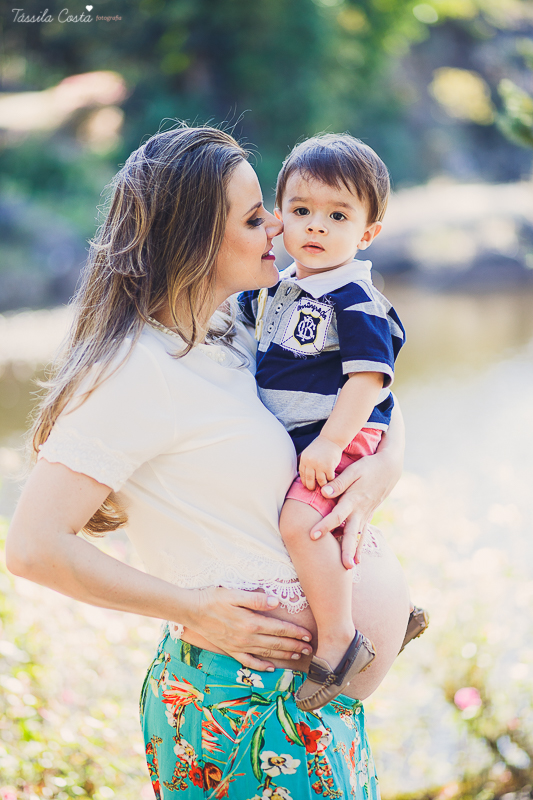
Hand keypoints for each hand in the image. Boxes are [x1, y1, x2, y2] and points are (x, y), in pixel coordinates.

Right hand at [187, 586, 312, 670]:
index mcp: (250, 622)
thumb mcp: (234, 593)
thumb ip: (256, 599)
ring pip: (266, 653)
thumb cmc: (213, 598)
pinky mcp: (230, 650)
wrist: (191, 611)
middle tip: (310, 649)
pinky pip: (249, 662)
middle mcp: (247, 637)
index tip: (308, 635)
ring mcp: (239, 646)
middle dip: (294, 646)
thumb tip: (276, 602)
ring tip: (297, 657)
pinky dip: (261, 666)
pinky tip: (271, 668)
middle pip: (276, 643)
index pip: (278, 628)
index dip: (295, 632)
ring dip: (283, 656)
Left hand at [299, 436, 342, 489]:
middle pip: (309, 480)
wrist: (332, 439)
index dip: (305, 482)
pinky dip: (331, 480)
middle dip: (311, 487)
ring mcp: (319, 465)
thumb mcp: (309, 453)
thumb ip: (306, 463)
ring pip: (320, 481)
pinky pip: (329, 478)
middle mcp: (310, 462)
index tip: (308, 485)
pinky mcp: (328, 466)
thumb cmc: (321, 447)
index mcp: (304, 459)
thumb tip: (301, 477)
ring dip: (323, 484)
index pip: (302, 475)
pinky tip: (332, 478)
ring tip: (324, 484)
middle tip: (315, 489)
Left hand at [309, 448, 400, 568]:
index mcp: (353, 500)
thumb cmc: (369, 467)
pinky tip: (357, 559)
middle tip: (342, 566)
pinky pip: (363, 534)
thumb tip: (324, 493)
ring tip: (350, 568)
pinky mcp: (369, 515)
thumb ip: (339, 483)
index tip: (312, 535)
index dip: (324, 525)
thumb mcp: (354, 470)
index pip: (337, 516)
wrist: (390, 468)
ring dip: (354, 552)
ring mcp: (366, 515)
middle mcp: (360, 511)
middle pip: (350, 533)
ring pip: (358, 537)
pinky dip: (359, 546)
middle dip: (345, 550)